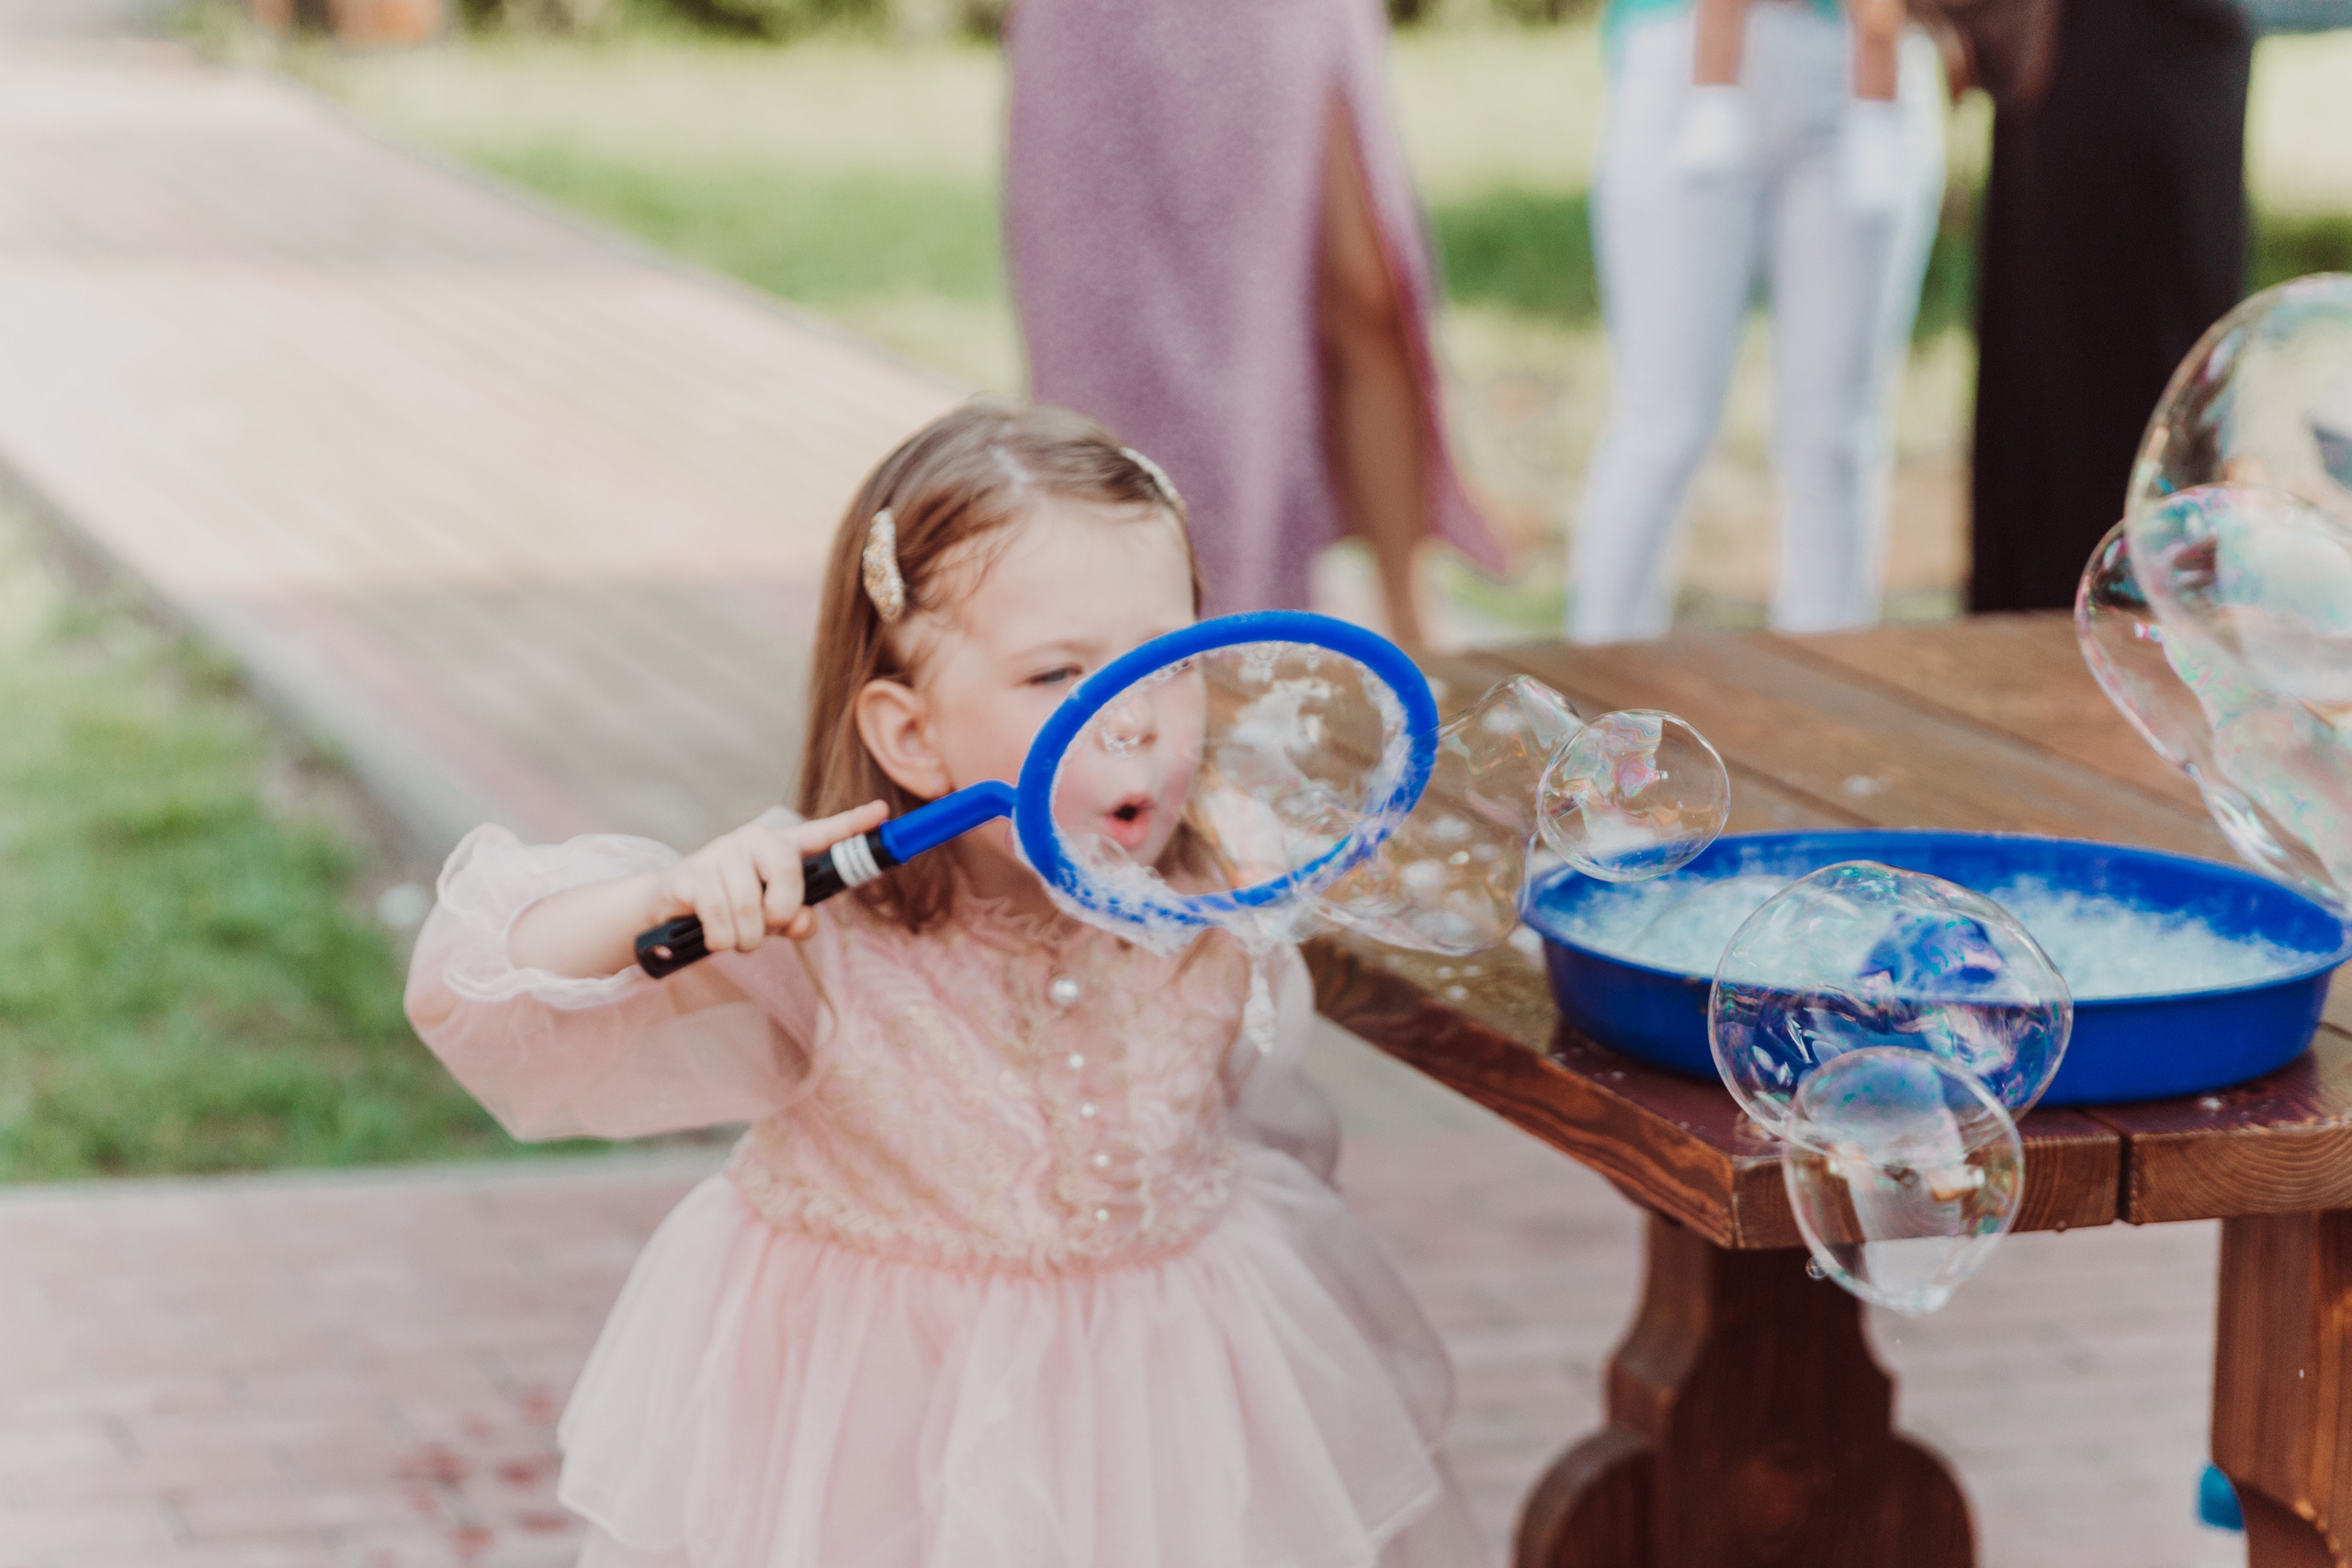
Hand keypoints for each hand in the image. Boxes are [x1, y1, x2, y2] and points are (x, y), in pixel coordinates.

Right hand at [649, 802, 888, 953]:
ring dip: (746, 938)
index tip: (882, 812)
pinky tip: (713, 935)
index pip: (821, 833)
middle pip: (788, 872)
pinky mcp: (691, 874)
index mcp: (779, 848)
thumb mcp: (770, 917)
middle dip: (781, 912)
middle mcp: (752, 840)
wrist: (669, 908)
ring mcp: (719, 852)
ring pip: (751, 908)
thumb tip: (801, 922)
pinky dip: (721, 940)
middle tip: (768, 925)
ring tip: (737, 936)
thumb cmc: (732, 909)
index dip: (853, 824)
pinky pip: (720, 919)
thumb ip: (795, 920)